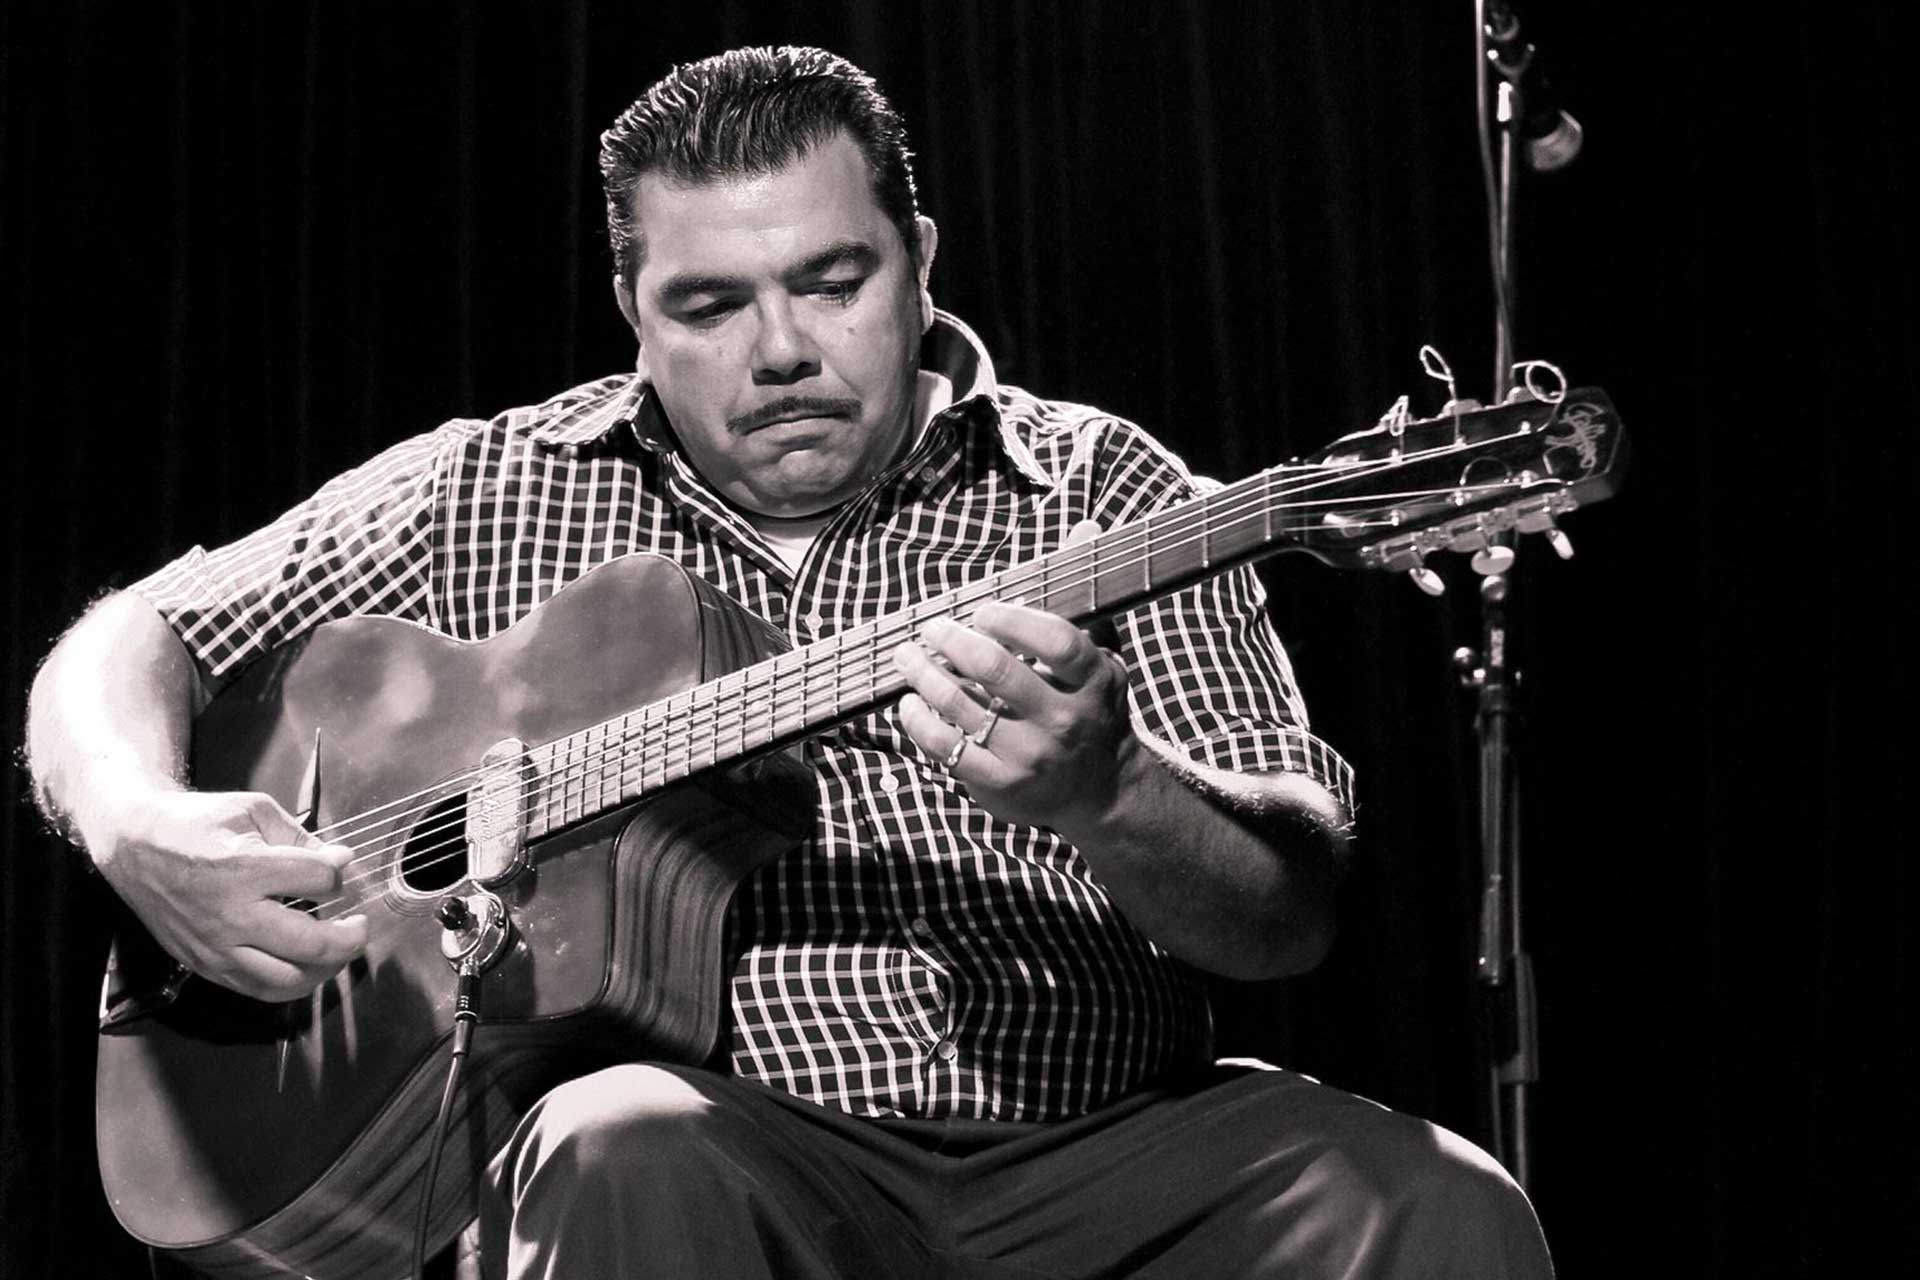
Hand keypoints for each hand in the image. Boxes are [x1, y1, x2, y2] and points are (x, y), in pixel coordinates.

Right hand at [88, 787, 368, 1001]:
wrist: (134, 845)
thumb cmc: (196, 823)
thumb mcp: (253, 811)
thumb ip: (301, 838)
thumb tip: (340, 861)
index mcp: (243, 868)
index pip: (319, 880)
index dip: (340, 871)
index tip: (340, 865)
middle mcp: (230, 914)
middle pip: (311, 942)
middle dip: (350, 936)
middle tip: (360, 925)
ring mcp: (216, 945)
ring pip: (287, 979)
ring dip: (326, 969)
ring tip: (339, 950)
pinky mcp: (204, 964)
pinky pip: (257, 990)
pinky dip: (291, 984)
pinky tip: (306, 966)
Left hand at [893, 601, 1141, 837]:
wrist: (1101, 789)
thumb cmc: (1090, 711)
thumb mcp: (1103, 663)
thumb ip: (1084, 608)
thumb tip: (1083, 530)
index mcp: (1093, 682)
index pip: (1055, 641)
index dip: (1013, 619)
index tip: (982, 611)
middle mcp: (1063, 720)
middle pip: (995, 668)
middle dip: (953, 639)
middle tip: (933, 628)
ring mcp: (1030, 755)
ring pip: (959, 703)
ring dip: (923, 672)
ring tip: (907, 656)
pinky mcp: (1000, 783)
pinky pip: (944, 746)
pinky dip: (917, 720)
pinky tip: (909, 702)